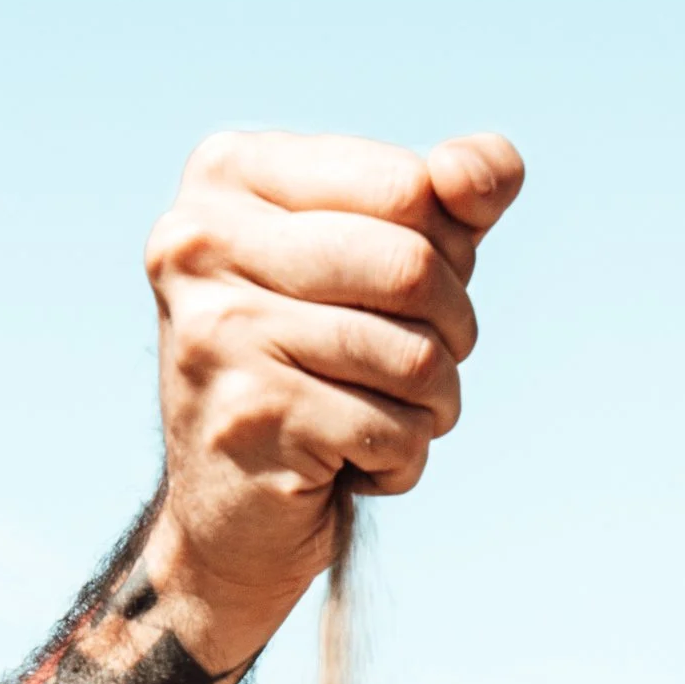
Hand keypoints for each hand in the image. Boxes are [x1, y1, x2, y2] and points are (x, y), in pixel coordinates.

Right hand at [143, 126, 523, 668]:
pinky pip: (393, 431)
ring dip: (434, 403)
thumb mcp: (378, 259)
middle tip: (427, 366)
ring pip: (414, 355)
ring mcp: (219, 330)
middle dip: (452, 329)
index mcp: (228, 173)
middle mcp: (203, 241)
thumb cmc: (315, 366)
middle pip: (413, 267)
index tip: (412, 296)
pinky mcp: (248, 418)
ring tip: (393, 419)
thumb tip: (481, 170)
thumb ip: (446, 197)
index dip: (449, 249)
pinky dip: (402, 460)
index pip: (407, 186)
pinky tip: (355, 466)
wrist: (229, 513)